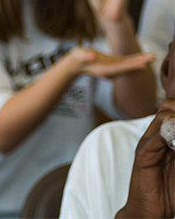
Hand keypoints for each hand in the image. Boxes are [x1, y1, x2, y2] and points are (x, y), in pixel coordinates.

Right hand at [70, 47, 154, 78]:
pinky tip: (142, 57)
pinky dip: (134, 60)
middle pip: (127, 68)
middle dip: (140, 63)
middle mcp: (110, 71)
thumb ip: (85, 57)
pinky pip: (126, 63)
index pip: (120, 68)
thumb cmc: (76, 60)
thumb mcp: (79, 56)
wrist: (75, 65)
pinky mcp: (112, 63)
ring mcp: (112, 68)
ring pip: (128, 66)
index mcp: (104, 70)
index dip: (132, 66)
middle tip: (153, 58)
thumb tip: (91, 56)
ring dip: (140, 62)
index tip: (143, 65)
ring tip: (151, 57)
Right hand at [115, 99, 174, 218]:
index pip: (172, 110)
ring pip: (164, 116)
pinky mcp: (143, 155)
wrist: (149, 211)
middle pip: (168, 107)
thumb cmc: (169, 192)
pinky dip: (170, 137)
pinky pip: (157, 137)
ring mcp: (148, 144)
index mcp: (166, 137)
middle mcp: (155, 136)